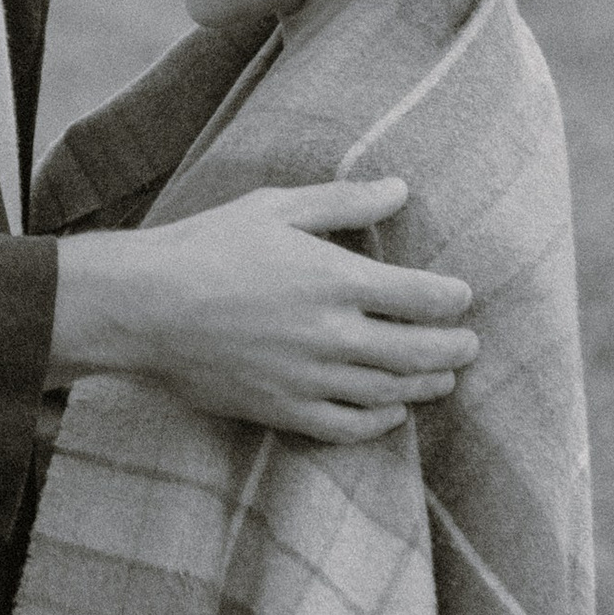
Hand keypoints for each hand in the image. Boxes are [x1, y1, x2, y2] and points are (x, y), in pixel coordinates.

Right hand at [46, 178, 475, 442]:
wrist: (143, 307)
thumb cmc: (205, 246)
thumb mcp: (274, 208)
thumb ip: (342, 202)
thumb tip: (400, 188)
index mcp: (332, 279)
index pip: (421, 298)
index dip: (453, 299)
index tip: (463, 296)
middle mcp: (330, 335)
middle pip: (418, 351)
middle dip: (454, 347)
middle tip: (469, 343)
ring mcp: (308, 378)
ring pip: (391, 392)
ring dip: (427, 384)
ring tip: (443, 375)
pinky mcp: (283, 410)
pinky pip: (349, 426)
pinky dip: (382, 421)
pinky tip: (393, 410)